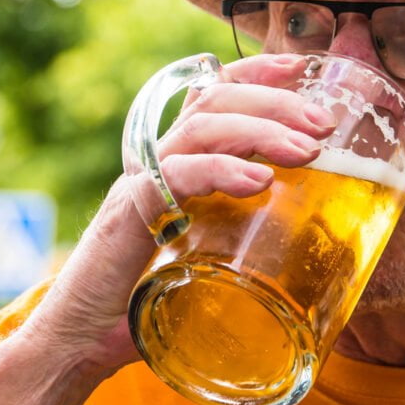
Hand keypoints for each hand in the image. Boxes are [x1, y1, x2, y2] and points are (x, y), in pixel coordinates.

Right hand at [20, 53, 336, 378]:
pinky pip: (174, 178)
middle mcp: (158, 162)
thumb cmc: (147, 295)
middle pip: (214, 102)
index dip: (254, 72)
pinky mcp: (129, 215)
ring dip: (260, 132)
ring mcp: (141, 184)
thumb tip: (305, 237)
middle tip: (323, 122)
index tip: (300, 67)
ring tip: (307, 150)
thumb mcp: (205, 252)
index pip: (213, 96)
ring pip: (200, 130)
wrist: (81, 337)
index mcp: (177, 162)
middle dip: (274, 102)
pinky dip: (219, 171)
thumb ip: (240, 232)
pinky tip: (257, 181)